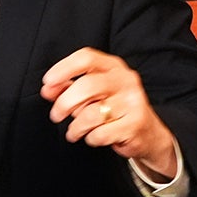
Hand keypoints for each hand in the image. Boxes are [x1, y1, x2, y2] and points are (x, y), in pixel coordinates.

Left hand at [40, 48, 179, 178]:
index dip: (63, 68)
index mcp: (113, 67)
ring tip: (74, 132)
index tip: (47, 82)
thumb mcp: (93, 95)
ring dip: (76, 126)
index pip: (86, 58)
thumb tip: (47, 89)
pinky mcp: (135, 123)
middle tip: (55, 115)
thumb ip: (68, 88)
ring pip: (91, 114)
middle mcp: (125, 80)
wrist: (149, 134)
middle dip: (64, 103)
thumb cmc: (115, 110)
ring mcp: (133, 101)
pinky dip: (91, 138)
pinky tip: (93, 137)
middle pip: (86, 85)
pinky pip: (101, 133)